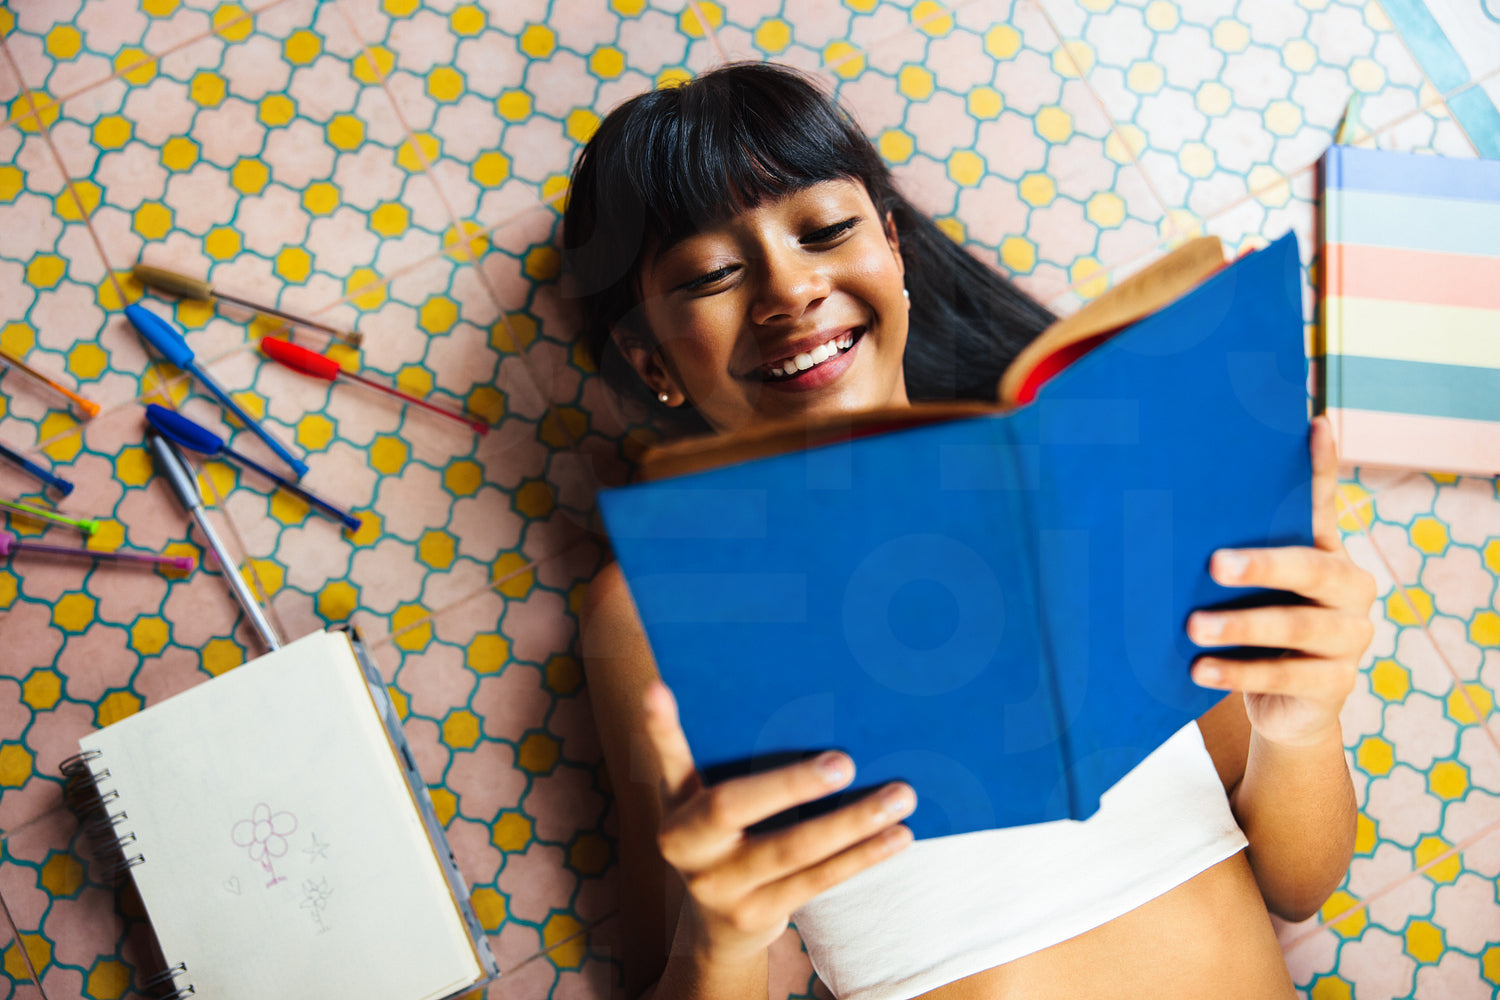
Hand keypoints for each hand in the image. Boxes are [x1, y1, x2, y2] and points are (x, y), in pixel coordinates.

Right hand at [643, 680, 914, 964]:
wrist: (715, 929)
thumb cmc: (724, 840)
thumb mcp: (705, 805)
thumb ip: (722, 761)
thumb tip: (772, 696)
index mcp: (675, 807)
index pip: (669, 759)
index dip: (659, 727)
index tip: (656, 687)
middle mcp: (686, 847)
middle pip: (733, 805)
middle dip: (791, 782)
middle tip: (845, 760)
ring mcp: (720, 887)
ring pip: (792, 849)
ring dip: (852, 823)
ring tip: (900, 797)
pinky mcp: (757, 916)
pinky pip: (816, 881)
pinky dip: (860, 857)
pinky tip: (896, 837)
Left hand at [1188, 415, 1376, 747]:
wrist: (1288, 706)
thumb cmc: (1258, 626)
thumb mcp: (1249, 586)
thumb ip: (1232, 547)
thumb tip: (1166, 497)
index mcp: (1329, 552)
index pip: (1324, 504)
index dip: (1322, 467)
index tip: (1312, 425)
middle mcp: (1351, 588)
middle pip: (1312, 568)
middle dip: (1262, 565)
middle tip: (1213, 564)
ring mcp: (1350, 637)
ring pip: (1298, 626)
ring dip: (1241, 626)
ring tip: (1193, 627)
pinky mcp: (1335, 683)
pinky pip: (1285, 675)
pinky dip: (1239, 671)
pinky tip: (1200, 669)